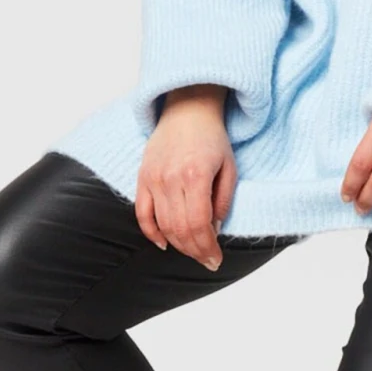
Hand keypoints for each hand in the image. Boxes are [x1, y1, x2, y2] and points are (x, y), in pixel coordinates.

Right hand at [136, 86, 235, 269]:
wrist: (187, 110)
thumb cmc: (213, 138)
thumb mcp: (229, 167)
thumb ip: (223, 200)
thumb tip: (215, 230)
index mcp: (196, 175)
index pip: (198, 224)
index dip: (207, 247)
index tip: (215, 259)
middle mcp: (171, 179)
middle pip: (179, 229)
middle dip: (195, 250)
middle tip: (207, 260)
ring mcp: (153, 178)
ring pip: (162, 225)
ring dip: (178, 244)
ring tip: (192, 252)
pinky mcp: (143, 177)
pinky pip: (142, 213)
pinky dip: (151, 232)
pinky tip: (163, 244)